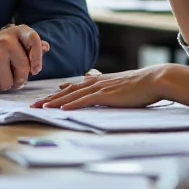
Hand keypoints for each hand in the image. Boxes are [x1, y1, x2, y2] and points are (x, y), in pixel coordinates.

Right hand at [0, 24, 49, 90]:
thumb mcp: (7, 45)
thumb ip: (26, 47)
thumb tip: (47, 46)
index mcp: (12, 31)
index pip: (34, 39)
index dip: (38, 56)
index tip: (36, 69)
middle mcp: (5, 39)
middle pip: (25, 68)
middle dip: (18, 79)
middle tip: (7, 78)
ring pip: (12, 81)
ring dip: (3, 84)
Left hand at [30, 66, 164, 109]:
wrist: (155, 79)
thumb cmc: (142, 85)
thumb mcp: (123, 84)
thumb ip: (110, 86)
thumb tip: (102, 87)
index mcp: (101, 81)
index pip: (75, 86)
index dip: (59, 92)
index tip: (47, 96)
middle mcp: (97, 82)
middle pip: (68, 91)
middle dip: (49, 98)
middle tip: (34, 105)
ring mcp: (101, 88)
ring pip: (72, 96)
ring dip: (55, 102)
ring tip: (41, 108)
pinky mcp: (107, 95)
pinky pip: (85, 100)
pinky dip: (72, 105)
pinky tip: (62, 110)